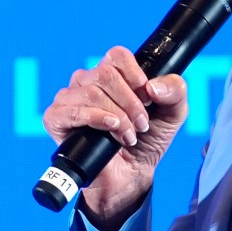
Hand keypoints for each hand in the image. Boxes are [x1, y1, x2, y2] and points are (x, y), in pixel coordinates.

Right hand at [41, 46, 188, 227]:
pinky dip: (96, 119)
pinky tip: (110, 129)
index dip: (135, 74)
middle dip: (130, 102)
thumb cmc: (147, 141)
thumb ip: (175, 91)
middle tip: (141, 124)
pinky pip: (73, 110)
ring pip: (91, 92)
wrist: (131, 175)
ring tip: (128, 135)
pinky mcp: (56, 119)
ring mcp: (69, 99)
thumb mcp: (173, 114)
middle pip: (105, 73)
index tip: (147, 97)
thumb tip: (153, 86)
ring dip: (118, 116)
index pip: (116, 55)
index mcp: (111, 74)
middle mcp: (87, 82)